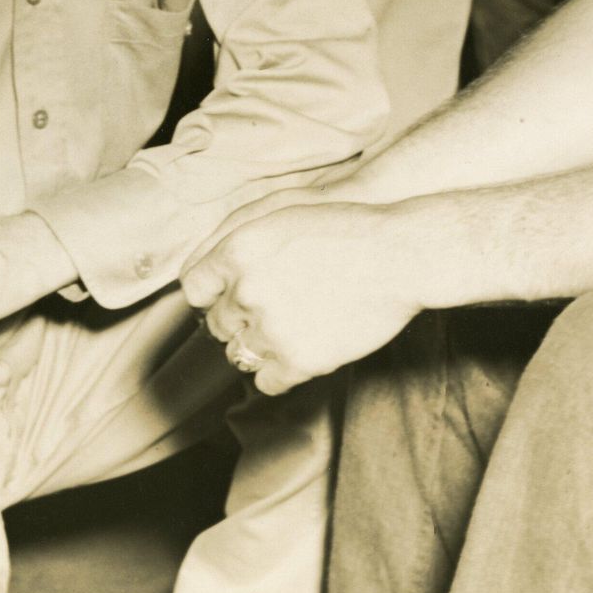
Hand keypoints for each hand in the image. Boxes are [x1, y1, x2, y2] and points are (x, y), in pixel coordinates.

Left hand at [181, 202, 423, 395]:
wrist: (399, 255)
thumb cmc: (343, 227)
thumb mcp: (279, 211)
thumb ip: (234, 235)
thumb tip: (207, 267)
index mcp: (236, 251)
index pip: (194, 288)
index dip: (210, 295)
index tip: (226, 298)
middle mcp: (246, 291)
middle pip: (217, 323)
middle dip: (237, 320)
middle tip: (268, 314)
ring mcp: (271, 329)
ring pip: (237, 354)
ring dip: (255, 347)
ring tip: (284, 334)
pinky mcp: (299, 361)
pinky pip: (265, 381)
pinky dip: (275, 374)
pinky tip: (295, 357)